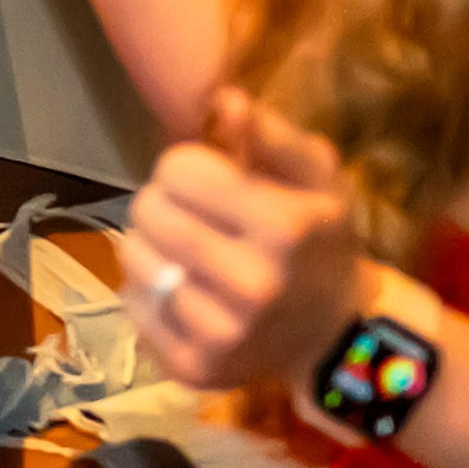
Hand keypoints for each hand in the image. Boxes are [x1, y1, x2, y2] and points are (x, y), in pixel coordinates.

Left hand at [119, 90, 370, 391]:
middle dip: (163, 203)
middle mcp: (253, 284)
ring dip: (149, 245)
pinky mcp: (194, 368)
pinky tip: (181, 289)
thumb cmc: (321, 244)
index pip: (176, 170)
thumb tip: (225, 99)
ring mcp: (222, 333)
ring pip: (133, 258)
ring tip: (185, 252)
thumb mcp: (318, 180)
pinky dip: (147, 291)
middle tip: (193, 217)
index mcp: (284, 227)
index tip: (211, 181)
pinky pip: (134, 307)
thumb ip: (273, 137)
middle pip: (147, 211)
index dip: (187, 167)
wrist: (336, 333)